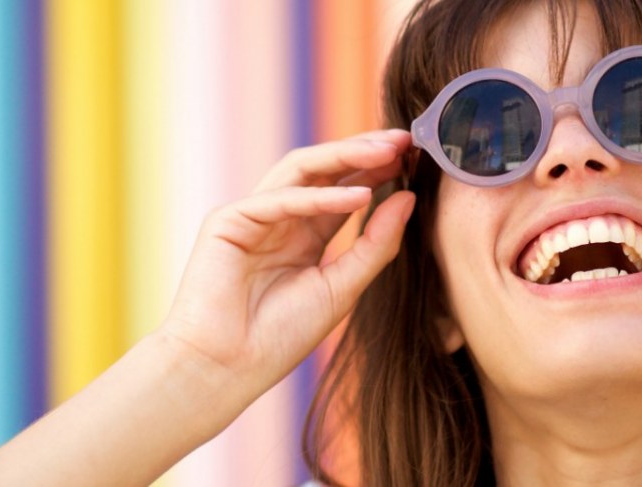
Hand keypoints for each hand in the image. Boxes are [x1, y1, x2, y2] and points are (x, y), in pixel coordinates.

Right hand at [160, 129, 416, 384]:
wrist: (226, 368)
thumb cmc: (280, 336)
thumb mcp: (342, 288)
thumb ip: (375, 244)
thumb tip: (408, 198)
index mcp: (303, 236)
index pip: (343, 190)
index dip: (377, 171)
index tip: (415, 156)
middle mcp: (278, 219)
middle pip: (323, 170)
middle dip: (364, 152)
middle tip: (404, 139)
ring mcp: (251, 216)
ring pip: (300, 170)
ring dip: (344, 157)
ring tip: (386, 151)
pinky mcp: (227, 221)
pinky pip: (278, 200)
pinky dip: (318, 197)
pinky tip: (358, 196)